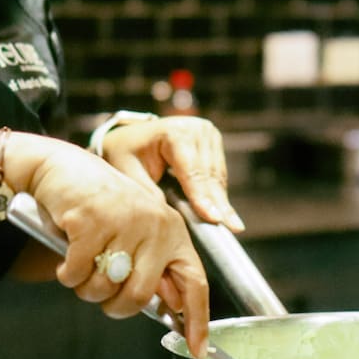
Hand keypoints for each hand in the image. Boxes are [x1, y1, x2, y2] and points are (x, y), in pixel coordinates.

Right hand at [26, 141, 210, 354]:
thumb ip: (154, 266)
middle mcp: (155, 223)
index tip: (197, 349)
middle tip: (101, 296)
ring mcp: (124, 220)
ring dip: (86, 288)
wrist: (61, 169)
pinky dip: (67, 273)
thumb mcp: (135, 234)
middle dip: (115, 306)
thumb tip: (170, 305)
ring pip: (106, 287)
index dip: (197, 320)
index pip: (194, 282)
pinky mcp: (92, 219)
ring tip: (82, 265)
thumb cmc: (98, 207)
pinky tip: (66, 255)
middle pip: (141, 295)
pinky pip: (77, 272)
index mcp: (171, 230)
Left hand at [98, 115, 243, 231]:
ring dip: (223, 202)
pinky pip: (218, 174)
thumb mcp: (128, 172)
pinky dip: (219, 194)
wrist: (131, 136)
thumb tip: (170, 216)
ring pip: (218, 175)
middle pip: (209, 174)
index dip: (202, 197)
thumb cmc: (126, 154)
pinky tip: (226, 214)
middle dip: (218, 204)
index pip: (192, 171)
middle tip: (232, 229)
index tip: (213, 219)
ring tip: (233, 226)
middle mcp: (196, 129)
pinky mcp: (213, 142)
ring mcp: (208, 134)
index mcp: (174, 132)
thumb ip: (147, 191)